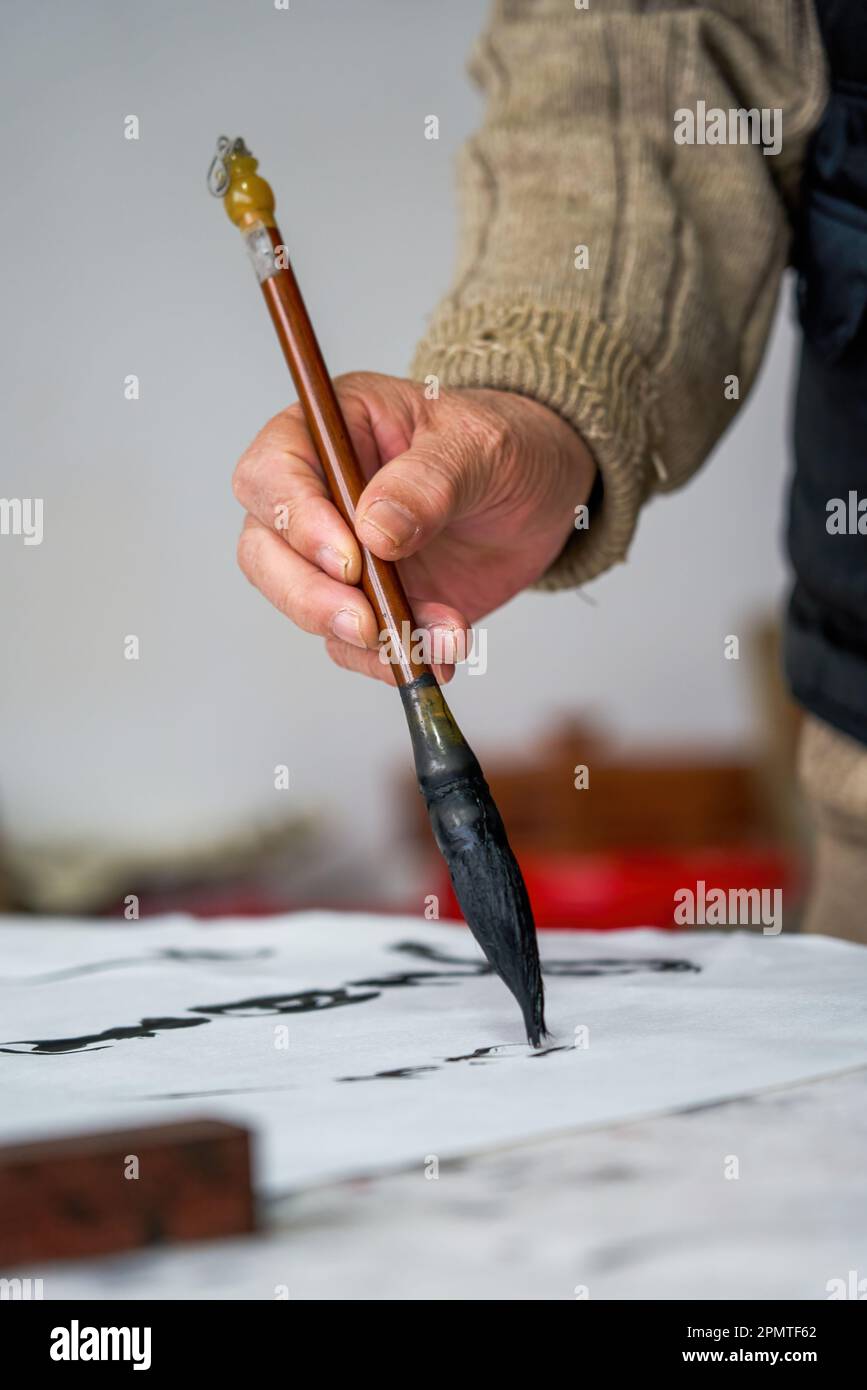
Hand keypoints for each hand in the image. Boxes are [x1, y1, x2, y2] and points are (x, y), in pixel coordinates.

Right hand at [233, 372, 594, 683]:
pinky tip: (440, 654)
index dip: (295, 519)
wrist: (546, 497)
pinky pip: (355, 645)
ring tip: (431, 640)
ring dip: (361, 638)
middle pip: (265, 549)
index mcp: (333, 430)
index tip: (351, 559)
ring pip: (302, 605)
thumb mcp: (482, 446)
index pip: (271, 472)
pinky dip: (393, 660)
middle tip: (367, 623)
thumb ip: (429, 481)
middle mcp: (320, 493)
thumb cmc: (509, 447)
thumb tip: (374, 529)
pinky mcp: (368, 603)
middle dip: (309, 595)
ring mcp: (339, 554)